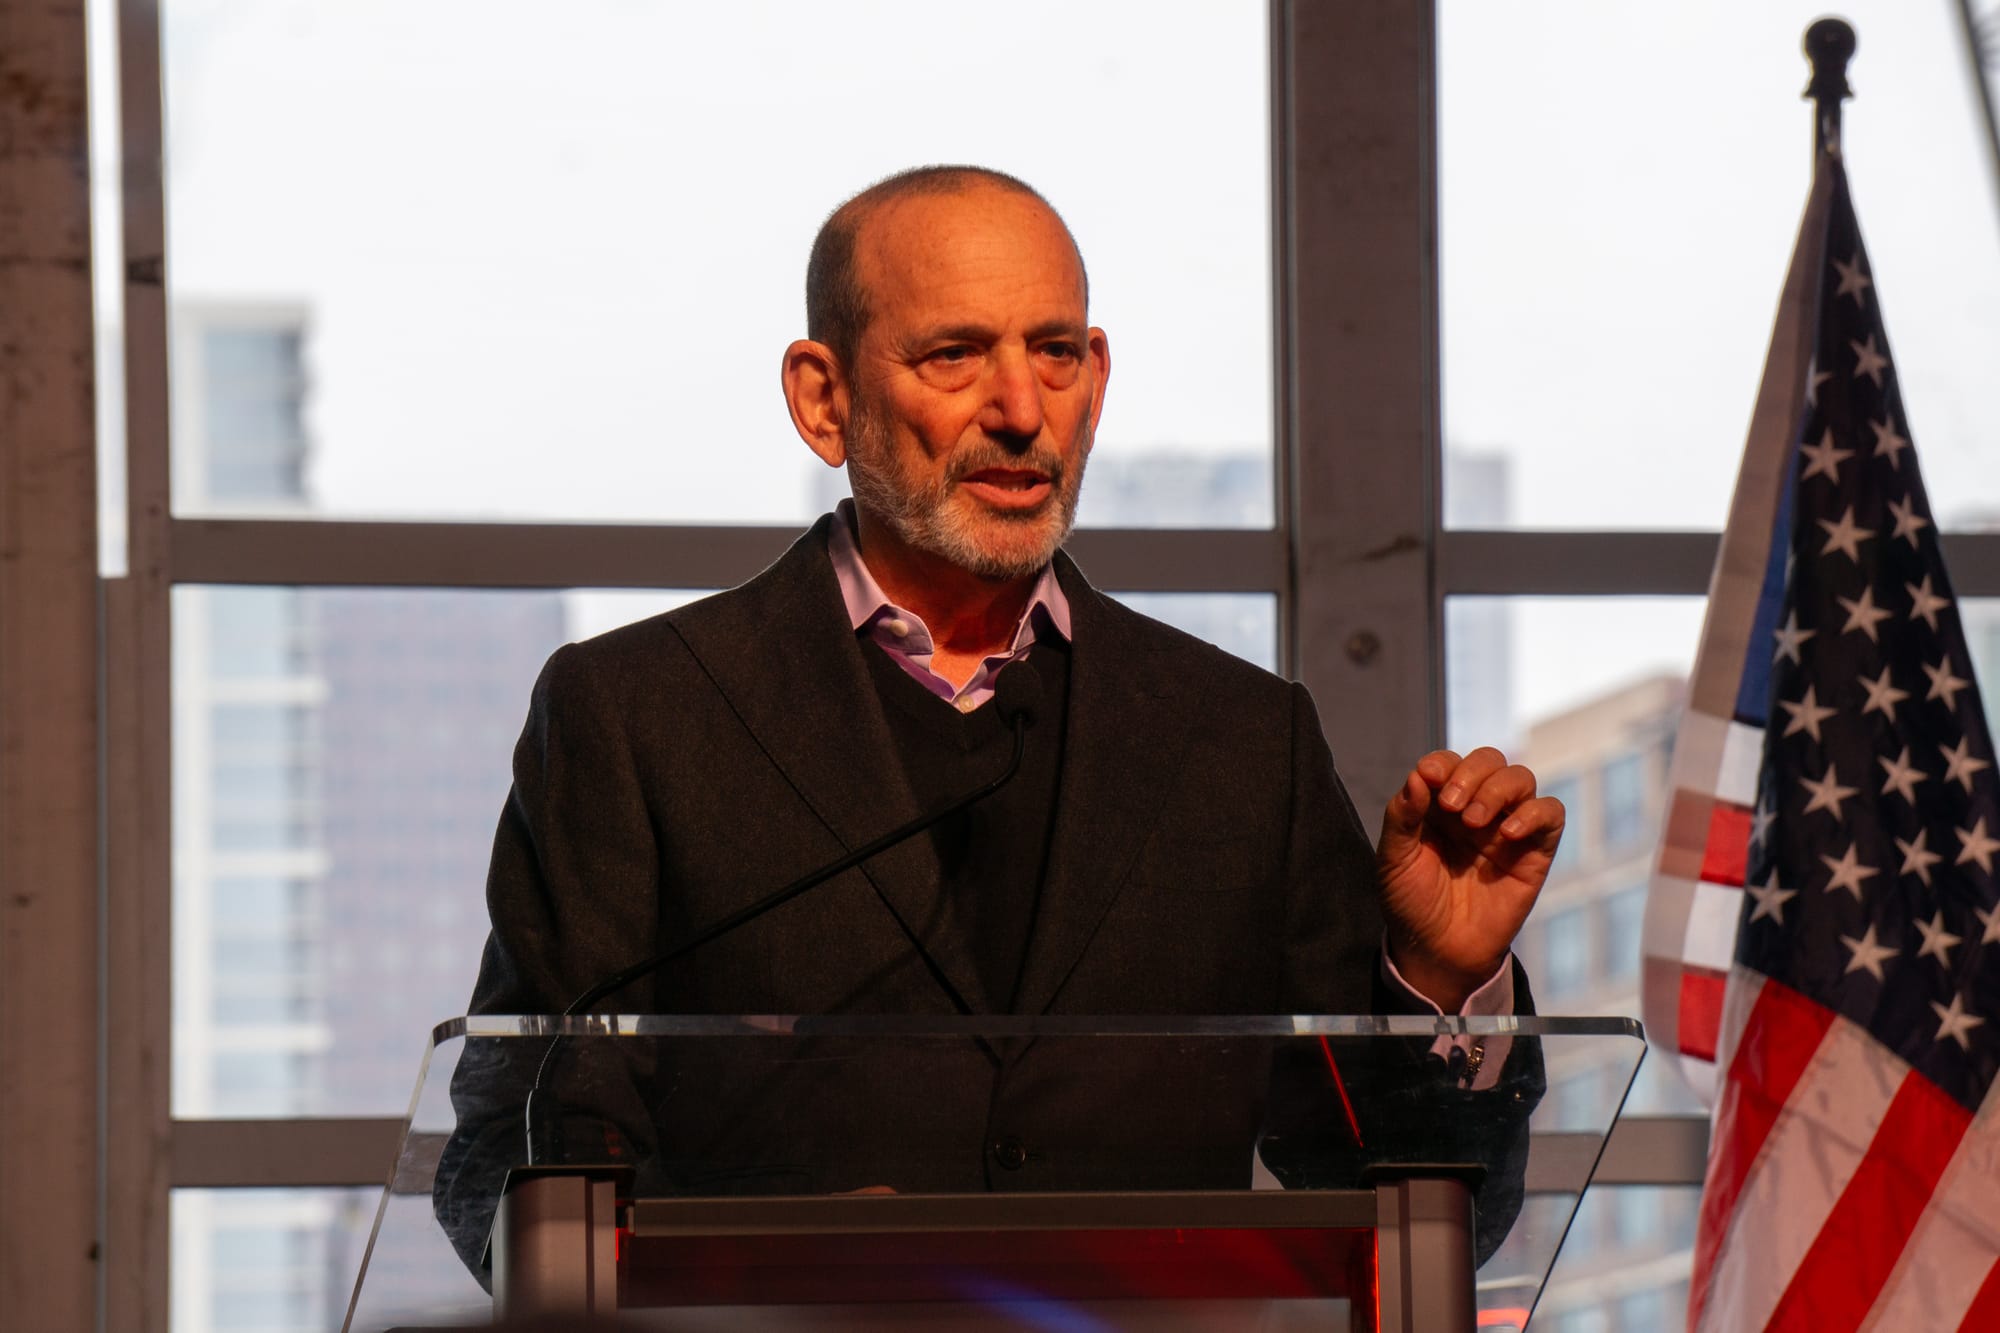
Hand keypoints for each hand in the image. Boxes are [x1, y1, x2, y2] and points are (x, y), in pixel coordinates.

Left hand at [1376, 747, 1564, 1011]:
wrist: (1438, 951)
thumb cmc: (1412, 902)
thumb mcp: (1394, 859)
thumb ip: (1403, 815)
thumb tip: (1418, 776)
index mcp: (1438, 804)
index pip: (1449, 762)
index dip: (1442, 763)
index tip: (1428, 778)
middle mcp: (1475, 808)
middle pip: (1490, 760)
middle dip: (1471, 773)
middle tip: (1451, 804)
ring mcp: (1506, 827)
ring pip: (1521, 779)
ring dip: (1497, 790)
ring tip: (1475, 821)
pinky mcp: (1533, 852)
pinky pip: (1551, 814)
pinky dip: (1535, 812)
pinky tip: (1508, 832)